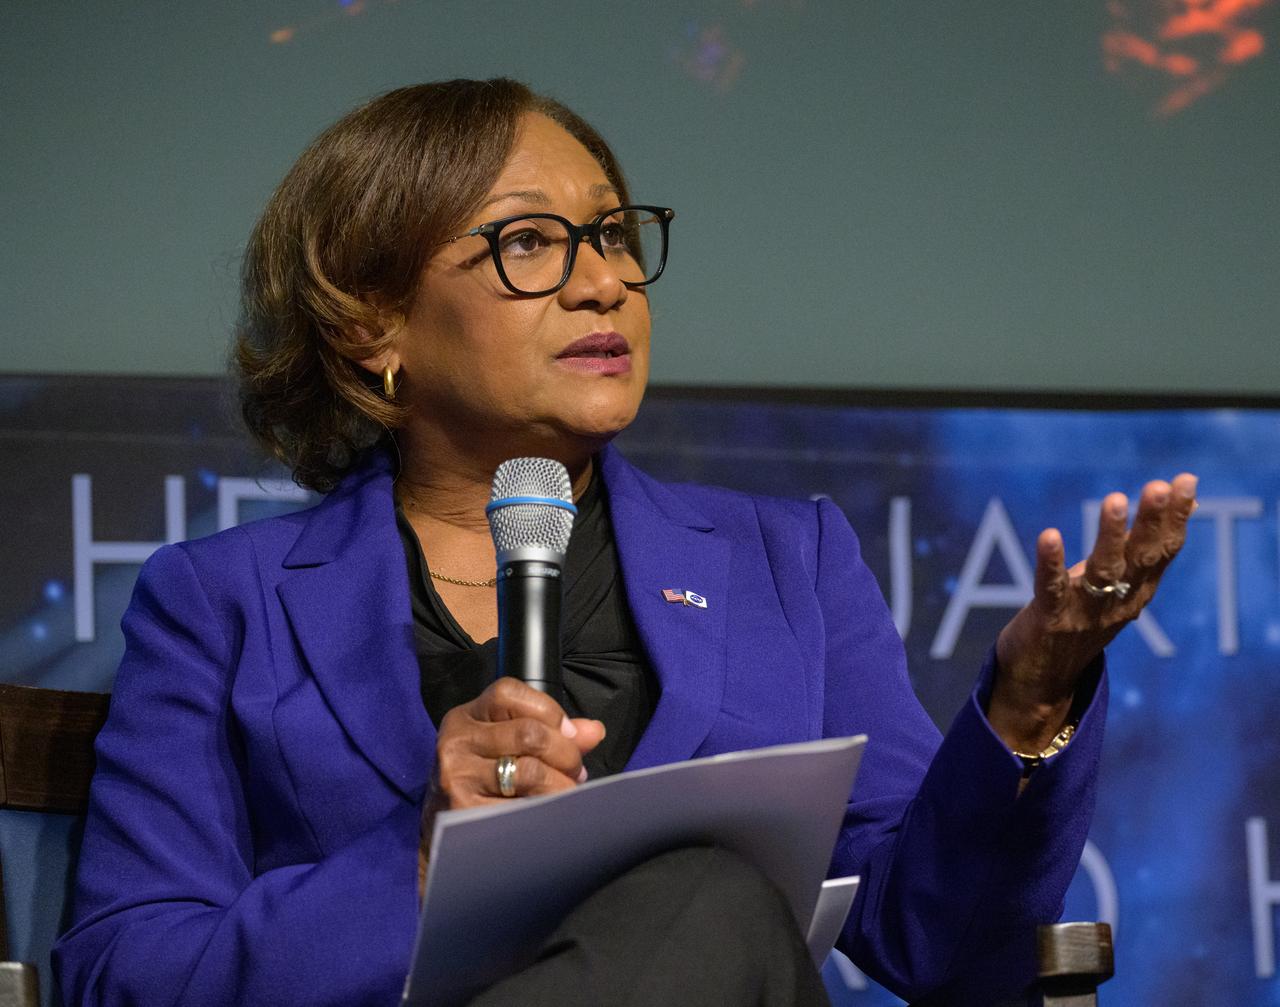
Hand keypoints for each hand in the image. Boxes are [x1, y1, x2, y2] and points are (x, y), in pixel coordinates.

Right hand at [418, 678, 604, 896]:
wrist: (444, 835)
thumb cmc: (483, 781)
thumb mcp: (505, 745)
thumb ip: (551, 733)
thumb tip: (594, 731)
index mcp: (466, 717)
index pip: (509, 693)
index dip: (550, 711)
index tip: (569, 734)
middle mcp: (457, 742)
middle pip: (529, 733)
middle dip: (566, 754)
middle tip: (575, 771)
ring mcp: (457, 778)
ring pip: (530, 772)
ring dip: (561, 786)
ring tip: (566, 794)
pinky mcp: (464, 812)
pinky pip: (522, 808)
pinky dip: (545, 812)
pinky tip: (547, 816)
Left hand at [991, 473, 1197, 751]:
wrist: (1042, 684)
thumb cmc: (1080, 623)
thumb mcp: (1118, 588)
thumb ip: (1143, 551)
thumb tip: (1181, 508)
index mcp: (1136, 592)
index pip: (1162, 552)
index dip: (1174, 518)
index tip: (1185, 482)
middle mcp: (1116, 602)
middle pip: (1139, 559)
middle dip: (1151, 522)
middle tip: (1160, 487)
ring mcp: (1083, 612)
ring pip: (1102, 571)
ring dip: (1109, 536)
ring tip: (1115, 501)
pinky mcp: (1048, 619)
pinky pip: (1050, 588)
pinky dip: (1051, 563)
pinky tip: (1049, 536)